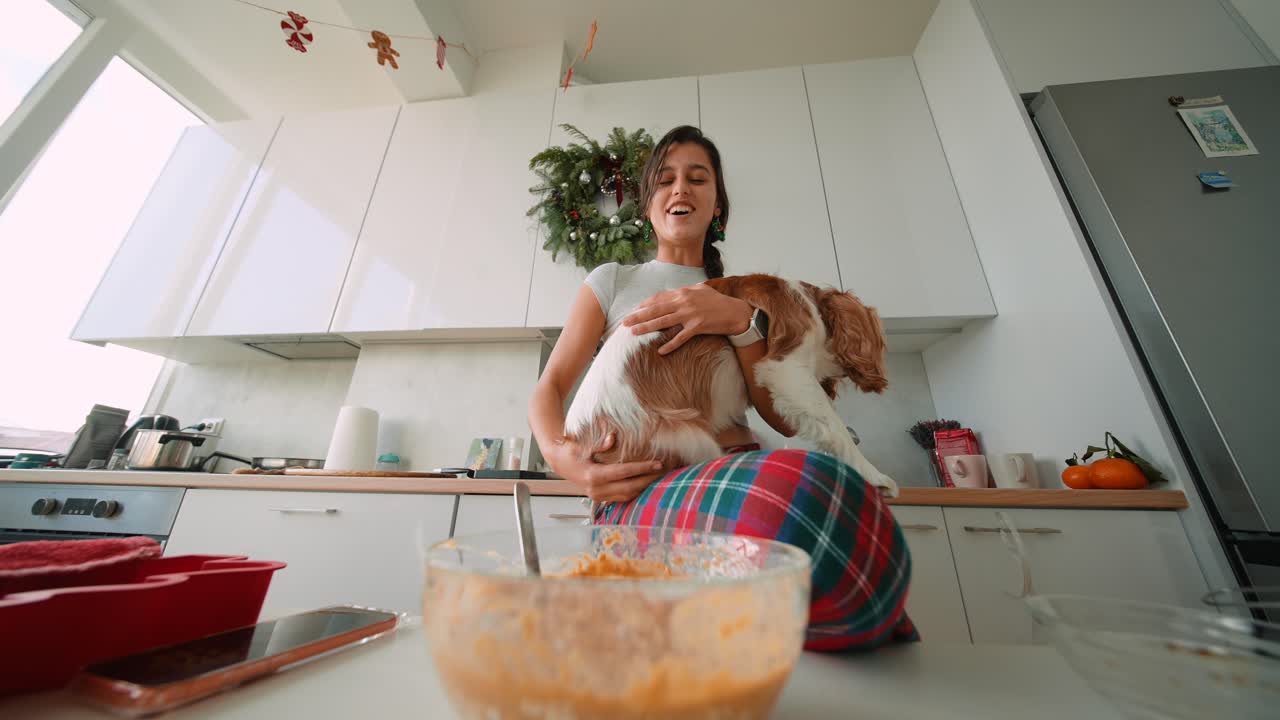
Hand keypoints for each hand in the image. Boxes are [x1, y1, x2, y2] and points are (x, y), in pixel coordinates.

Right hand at [552, 432, 667, 502]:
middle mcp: (597, 489)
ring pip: (627, 495)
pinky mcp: (600, 498)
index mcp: (594, 476)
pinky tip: (646, 485)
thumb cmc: (571, 451)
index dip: (642, 468)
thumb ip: (599, 444)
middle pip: (629, 487)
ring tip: (659, 479)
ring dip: (644, 487)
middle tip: (664, 472)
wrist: (559, 462)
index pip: (624, 472)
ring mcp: (598, 496)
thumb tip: (613, 437)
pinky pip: (621, 498)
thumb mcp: (583, 445)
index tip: (657, 464)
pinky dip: (635, 492)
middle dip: (648, 479)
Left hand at [623, 284, 752, 353]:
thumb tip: (674, 293)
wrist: (737, 312)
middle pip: (656, 309)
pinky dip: (670, 344)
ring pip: (663, 322)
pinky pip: (681, 337)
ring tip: (633, 333)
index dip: (645, 304)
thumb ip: (686, 291)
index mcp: (684, 292)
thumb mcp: (701, 290)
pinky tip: (660, 351)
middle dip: (638, 316)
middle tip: (624, 322)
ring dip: (647, 328)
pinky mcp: (698, 326)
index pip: (659, 298)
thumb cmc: (719, 301)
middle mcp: (684, 302)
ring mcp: (690, 314)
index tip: (634, 310)